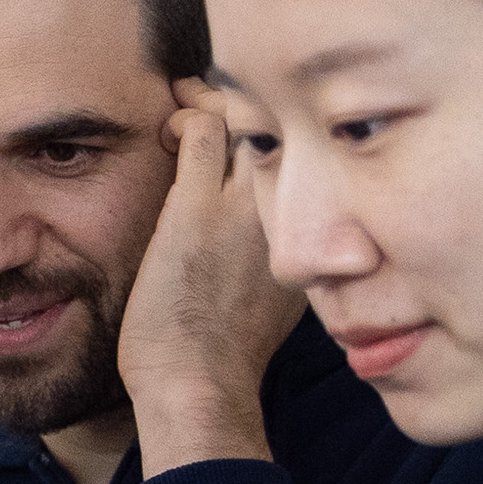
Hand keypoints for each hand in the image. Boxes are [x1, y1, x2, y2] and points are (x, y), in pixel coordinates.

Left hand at [117, 81, 293, 462]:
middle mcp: (292, 209)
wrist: (201, 384)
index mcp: (315, 231)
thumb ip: (281, 255)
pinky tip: (167, 132)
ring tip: (186, 107)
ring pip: (246, 117)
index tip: (252, 126)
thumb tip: (268, 237)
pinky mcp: (198, 206)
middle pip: (286, 125)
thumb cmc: (227, 355)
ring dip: (212, 102)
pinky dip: (183, 118)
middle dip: (251, 101)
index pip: (310, 153)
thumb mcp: (279, 297)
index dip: (280, 126)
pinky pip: (201, 130)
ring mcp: (247, 203)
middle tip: (213, 100)